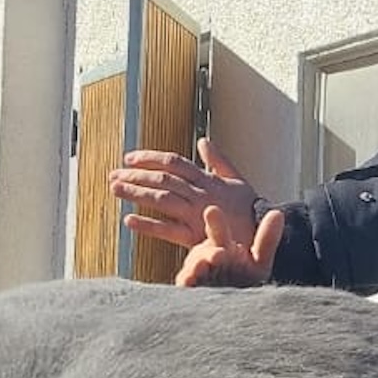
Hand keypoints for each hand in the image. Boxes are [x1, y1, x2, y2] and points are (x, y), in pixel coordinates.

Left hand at [110, 138, 257, 250]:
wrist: (264, 234)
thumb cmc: (249, 207)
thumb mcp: (235, 178)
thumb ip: (217, 159)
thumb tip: (204, 141)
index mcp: (207, 179)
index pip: (174, 162)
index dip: (150, 158)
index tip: (129, 158)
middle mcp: (200, 194)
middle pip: (163, 179)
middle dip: (136, 176)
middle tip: (113, 175)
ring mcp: (197, 214)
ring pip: (162, 200)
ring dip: (136, 194)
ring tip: (115, 190)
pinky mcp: (196, 236)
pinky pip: (168, 230)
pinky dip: (148, 225)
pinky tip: (129, 221)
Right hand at [177, 204, 285, 289]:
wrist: (239, 315)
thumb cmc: (246, 286)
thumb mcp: (258, 264)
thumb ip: (266, 240)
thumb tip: (277, 212)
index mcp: (220, 248)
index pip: (217, 233)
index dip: (215, 223)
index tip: (212, 211)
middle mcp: (205, 261)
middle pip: (202, 251)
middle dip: (208, 251)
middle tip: (219, 254)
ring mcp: (195, 278)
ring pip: (190, 268)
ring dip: (196, 267)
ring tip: (203, 267)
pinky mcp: (188, 294)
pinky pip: (184, 287)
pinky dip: (187, 283)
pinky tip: (189, 282)